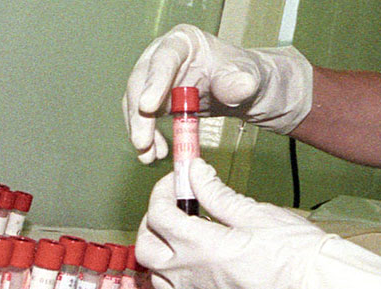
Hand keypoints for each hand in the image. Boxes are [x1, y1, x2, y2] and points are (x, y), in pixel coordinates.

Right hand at [123, 24, 312, 163]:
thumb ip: (239, 82)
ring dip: (139, 132)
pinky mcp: (152, 101)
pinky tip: (155, 154)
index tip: (148, 107)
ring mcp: (153, 80)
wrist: (237, 90)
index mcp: (183, 42)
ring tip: (148, 155)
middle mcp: (161, 57)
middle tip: (142, 142)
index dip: (154, 83)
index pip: (164, 59)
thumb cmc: (239, 75)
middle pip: (140, 83)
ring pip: (135, 105)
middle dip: (139, 116)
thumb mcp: (245, 77)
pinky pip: (142, 120)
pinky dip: (147, 139)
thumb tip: (240, 86)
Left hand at [135, 157, 380, 288]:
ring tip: (182, 238)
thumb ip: (216, 194)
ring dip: (161, 253)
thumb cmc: (293, 252)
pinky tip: (196, 266)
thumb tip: (195, 171)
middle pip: (145, 247)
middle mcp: (187, 276)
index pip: (159, 214)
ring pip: (156, 275)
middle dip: (151, 223)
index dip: (161, 192)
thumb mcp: (255, 214)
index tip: (175, 182)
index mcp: (198, 246)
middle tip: (172, 209)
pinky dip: (176, 276)